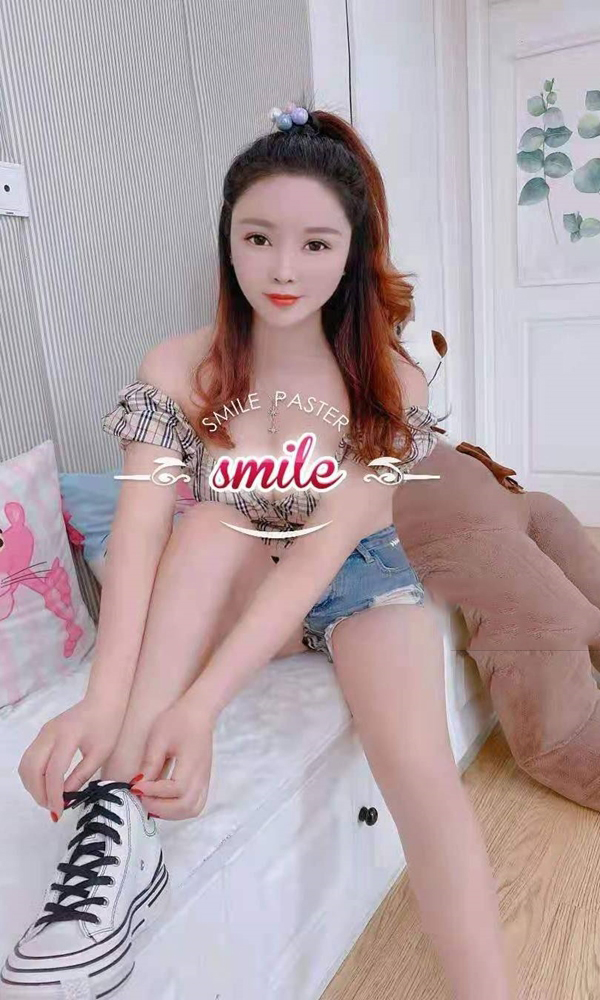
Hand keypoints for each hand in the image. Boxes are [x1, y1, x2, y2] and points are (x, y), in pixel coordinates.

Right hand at [18, 695, 126, 820]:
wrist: (103, 701)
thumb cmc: (108, 726)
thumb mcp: (100, 754)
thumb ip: (82, 776)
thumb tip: (66, 797)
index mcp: (67, 737)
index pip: (53, 772)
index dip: (53, 795)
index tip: (59, 812)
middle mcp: (49, 734)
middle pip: (32, 769)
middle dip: (39, 793)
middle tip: (53, 807)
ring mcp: (43, 733)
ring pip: (26, 765)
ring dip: (32, 786)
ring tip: (49, 799)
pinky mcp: (42, 734)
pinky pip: (29, 759)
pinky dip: (33, 776)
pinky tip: (45, 785)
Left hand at [133, 697, 212, 820]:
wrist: (199, 712)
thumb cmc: (178, 720)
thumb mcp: (159, 738)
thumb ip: (151, 763)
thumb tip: (139, 785)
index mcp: (192, 762)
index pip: (175, 789)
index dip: (154, 792)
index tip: (136, 787)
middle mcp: (202, 776)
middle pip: (186, 806)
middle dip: (160, 807)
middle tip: (141, 797)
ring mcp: (204, 780)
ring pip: (192, 809)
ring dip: (170, 813)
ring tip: (151, 802)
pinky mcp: (203, 781)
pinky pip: (195, 804)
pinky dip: (179, 810)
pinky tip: (163, 802)